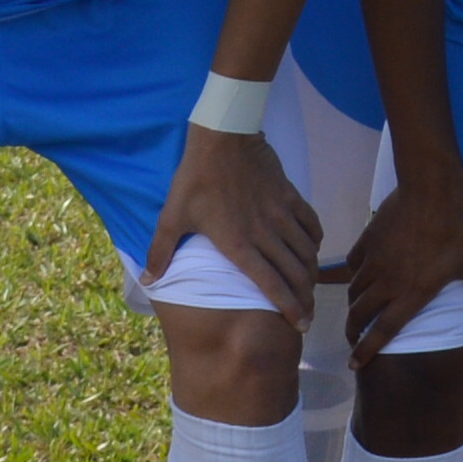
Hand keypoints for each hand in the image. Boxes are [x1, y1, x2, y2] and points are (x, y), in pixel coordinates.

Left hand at [145, 124, 320, 319]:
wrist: (223, 136)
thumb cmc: (195, 178)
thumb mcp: (172, 215)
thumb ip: (161, 250)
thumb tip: (147, 280)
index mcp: (238, 245)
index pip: (270, 285)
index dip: (288, 307)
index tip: (299, 325)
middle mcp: (265, 234)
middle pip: (295, 274)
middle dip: (305, 299)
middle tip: (307, 315)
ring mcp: (280, 215)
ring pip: (306, 252)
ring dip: (311, 273)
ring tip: (310, 287)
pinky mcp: (289, 196)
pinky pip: (310, 224)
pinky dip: (315, 240)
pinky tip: (313, 248)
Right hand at [345, 166, 462, 366]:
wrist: (430, 187)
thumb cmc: (456, 226)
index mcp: (411, 293)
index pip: (384, 330)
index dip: (367, 350)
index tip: (354, 365)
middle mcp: (387, 281)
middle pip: (360, 314)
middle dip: (353, 331)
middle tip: (352, 339)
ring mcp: (374, 259)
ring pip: (354, 290)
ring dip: (353, 305)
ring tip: (356, 311)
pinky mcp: (369, 239)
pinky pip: (354, 263)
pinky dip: (353, 273)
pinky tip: (358, 273)